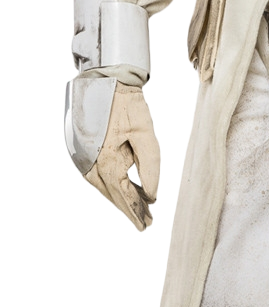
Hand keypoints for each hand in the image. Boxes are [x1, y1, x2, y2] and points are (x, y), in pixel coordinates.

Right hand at [84, 85, 160, 231]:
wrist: (103, 80)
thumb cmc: (126, 104)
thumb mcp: (145, 133)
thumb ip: (150, 166)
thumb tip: (152, 195)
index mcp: (108, 161)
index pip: (124, 195)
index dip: (136, 211)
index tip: (146, 225)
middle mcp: (90, 165)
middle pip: (112, 195)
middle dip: (129, 208)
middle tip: (145, 222)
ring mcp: (81, 160)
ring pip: (103, 187)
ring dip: (119, 198)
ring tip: (137, 208)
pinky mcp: (79, 153)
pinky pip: (96, 176)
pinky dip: (110, 185)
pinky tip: (122, 188)